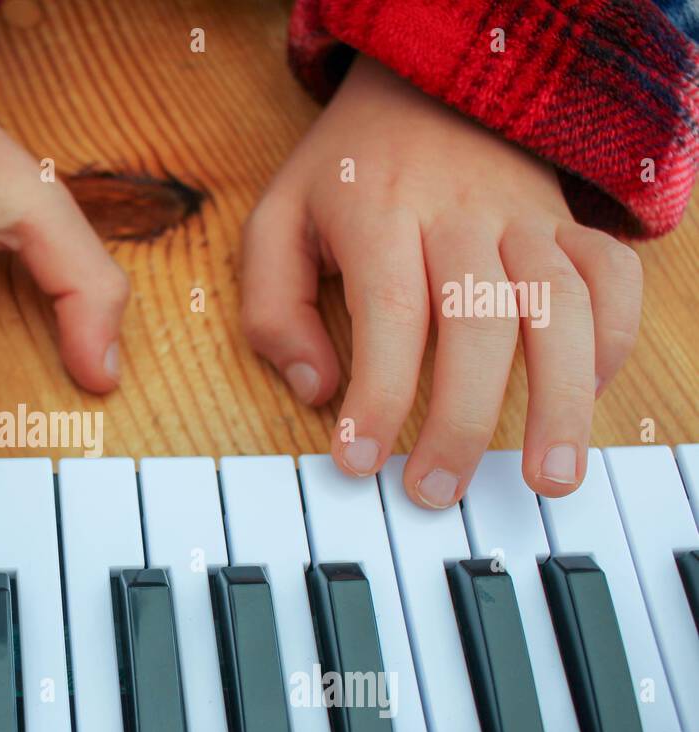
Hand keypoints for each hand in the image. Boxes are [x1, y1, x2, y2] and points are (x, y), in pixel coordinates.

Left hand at [241, 54, 641, 504]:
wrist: (428, 84)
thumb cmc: (346, 172)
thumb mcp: (277, 221)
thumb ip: (275, 305)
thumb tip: (315, 389)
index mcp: (379, 212)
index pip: (390, 312)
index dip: (379, 396)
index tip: (360, 462)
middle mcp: (461, 215)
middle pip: (479, 322)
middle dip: (461, 420)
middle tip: (436, 492)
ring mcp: (525, 218)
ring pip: (562, 307)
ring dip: (561, 400)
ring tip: (547, 479)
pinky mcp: (568, 223)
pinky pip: (612, 280)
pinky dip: (611, 343)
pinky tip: (585, 398)